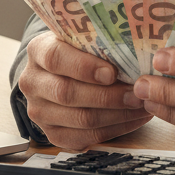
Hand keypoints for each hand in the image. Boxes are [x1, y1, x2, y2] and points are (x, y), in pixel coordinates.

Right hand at [18, 31, 152, 148]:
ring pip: (81, 119)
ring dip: (117, 114)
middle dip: (108, 95)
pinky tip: (134, 118)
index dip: (84, 67)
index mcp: (38, 50)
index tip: (112, 73)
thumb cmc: (78, 49)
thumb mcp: (81, 37)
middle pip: (68, 93)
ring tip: (142, 104)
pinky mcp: (53, 134)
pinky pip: (87, 136)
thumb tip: (133, 49)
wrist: (60, 72)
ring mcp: (40, 112)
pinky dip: (116, 128)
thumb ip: (98, 40)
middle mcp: (33, 83)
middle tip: (137, 92)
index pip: (56, 58)